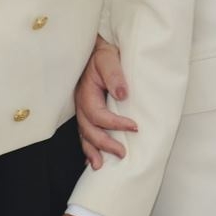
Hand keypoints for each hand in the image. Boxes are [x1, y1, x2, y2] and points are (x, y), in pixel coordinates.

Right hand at [74, 35, 136, 169]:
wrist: (92, 49)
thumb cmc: (101, 54)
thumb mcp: (108, 58)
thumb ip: (115, 75)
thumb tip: (123, 94)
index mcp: (86, 92)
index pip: (99, 114)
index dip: (116, 124)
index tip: (135, 127)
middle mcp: (81, 103)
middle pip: (89, 130)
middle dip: (104, 144)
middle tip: (122, 153)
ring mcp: (81, 108)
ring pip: (84, 134)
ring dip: (91, 151)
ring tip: (99, 165)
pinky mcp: (85, 110)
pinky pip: (84, 131)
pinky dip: (87, 146)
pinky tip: (91, 158)